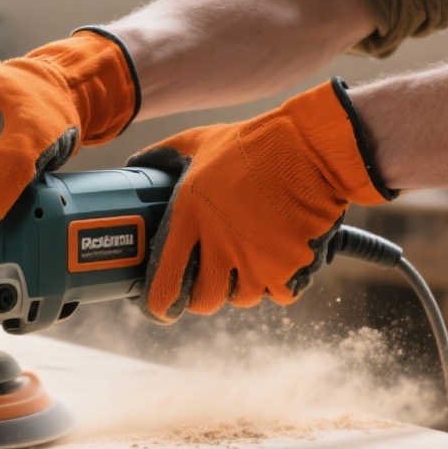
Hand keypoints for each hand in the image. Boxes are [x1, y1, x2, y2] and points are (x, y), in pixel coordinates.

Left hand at [126, 79, 394, 320]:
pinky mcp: (289, 267)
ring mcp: (255, 260)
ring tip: (244, 258)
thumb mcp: (196, 142)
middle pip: (202, 301)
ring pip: (240, 298)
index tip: (158, 306)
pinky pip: (278, 294)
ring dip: (239, 285)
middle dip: (201, 296)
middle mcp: (219, 244)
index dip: (157, 304)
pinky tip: (275, 257)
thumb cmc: (252, 143)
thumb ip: (162, 156)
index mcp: (189, 217)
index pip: (164, 283)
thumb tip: (136, 163)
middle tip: (205, 281)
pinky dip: (277, 282)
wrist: (311, 147)